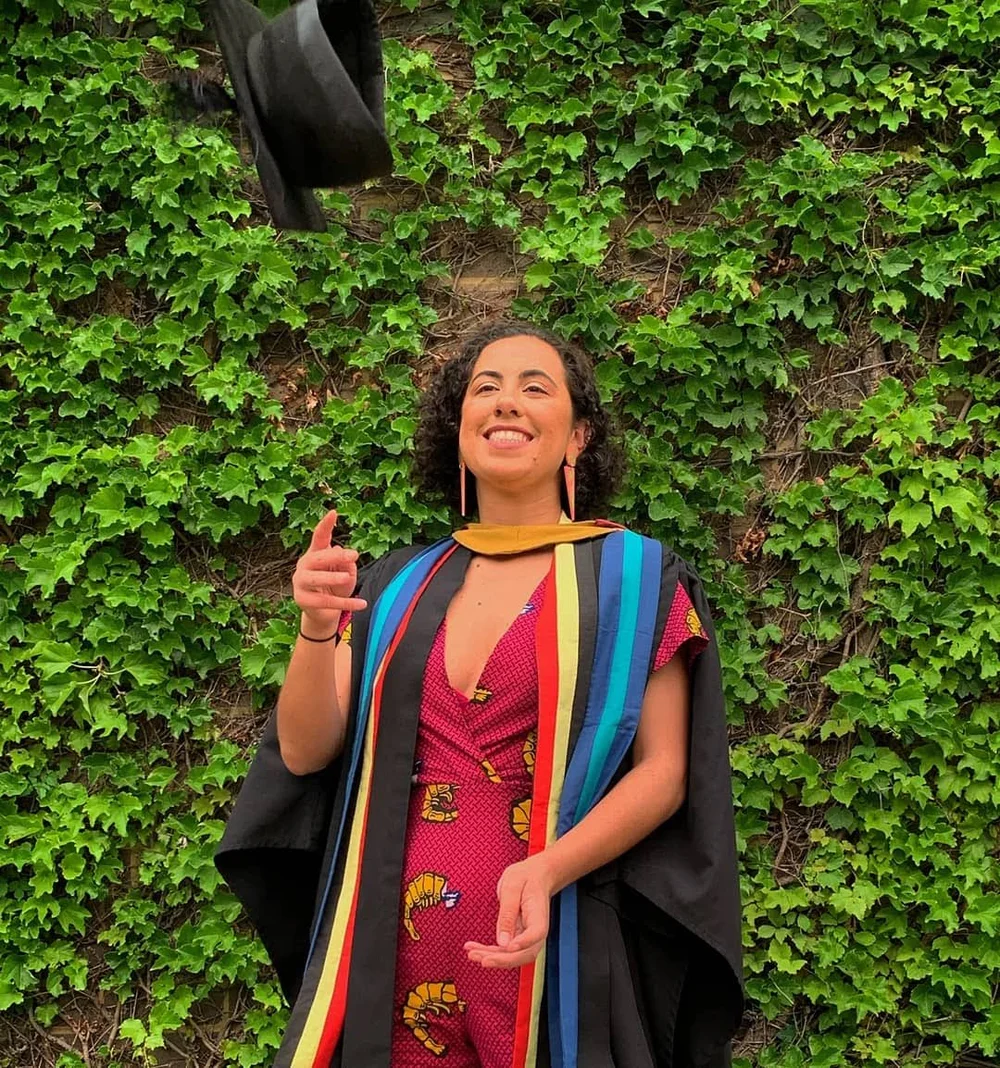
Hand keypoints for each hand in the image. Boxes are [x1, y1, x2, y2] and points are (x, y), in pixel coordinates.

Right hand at [292, 508, 368, 633]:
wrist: (323, 614)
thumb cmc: (336, 588)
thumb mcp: (347, 574)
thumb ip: (347, 564)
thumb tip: (345, 554)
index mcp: (315, 554)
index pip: (319, 537)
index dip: (325, 525)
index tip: (334, 512)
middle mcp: (304, 565)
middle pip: (318, 557)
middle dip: (335, 556)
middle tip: (353, 555)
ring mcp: (300, 582)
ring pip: (316, 579)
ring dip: (332, 578)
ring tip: (347, 578)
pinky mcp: (303, 600)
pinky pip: (326, 601)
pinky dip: (345, 603)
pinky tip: (361, 603)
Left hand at [464, 855, 554, 968]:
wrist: (533, 875)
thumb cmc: (525, 877)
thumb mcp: (513, 886)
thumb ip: (507, 913)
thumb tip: (502, 941)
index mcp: (538, 914)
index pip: (536, 934)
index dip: (523, 943)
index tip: (507, 946)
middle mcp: (535, 930)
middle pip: (524, 953)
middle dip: (502, 960)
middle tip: (482, 959)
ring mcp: (527, 936)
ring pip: (512, 955)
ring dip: (492, 958)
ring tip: (472, 954)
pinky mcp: (517, 937)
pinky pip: (504, 949)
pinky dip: (489, 952)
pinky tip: (474, 950)